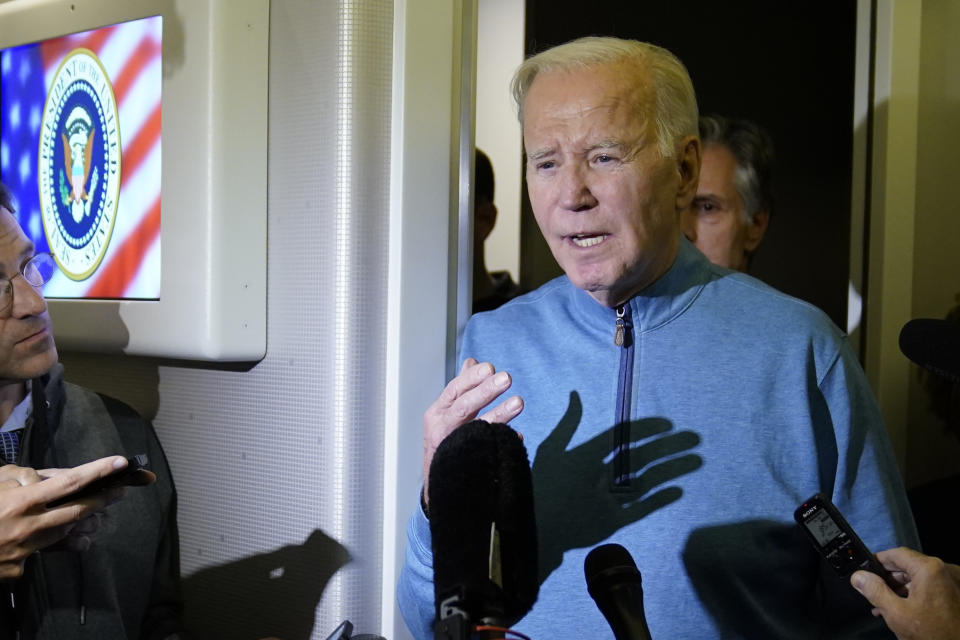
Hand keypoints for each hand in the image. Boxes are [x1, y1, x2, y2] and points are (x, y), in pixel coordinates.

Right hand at [0, 456, 128, 579]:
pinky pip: (41, 553)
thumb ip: (20, 477)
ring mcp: (24, 551)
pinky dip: (47, 543)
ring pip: (63, 534)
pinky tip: (48, 535)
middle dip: (102, 500)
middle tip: (118, 490)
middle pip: (78, 512)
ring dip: (79, 522)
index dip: (98, 471)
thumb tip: (44, 478)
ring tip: (91, 508)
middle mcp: (28, 527)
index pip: (70, 483)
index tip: (121, 462)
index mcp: (22, 502)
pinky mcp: (17, 570)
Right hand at [422, 358, 522, 503]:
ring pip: (476, 427)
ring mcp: (451, 447)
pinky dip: (501, 440)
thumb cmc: (444, 440)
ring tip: (519, 402)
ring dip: (499, 414)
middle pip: (463, 406)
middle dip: (485, 391)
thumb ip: (462, 388)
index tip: (491, 368)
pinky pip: (485, 450)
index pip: (454, 389)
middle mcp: (441, 428)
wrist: (438, 481)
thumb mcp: (447, 412)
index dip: (472, 378)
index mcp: (438, 412)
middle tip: (506, 378)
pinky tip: (516, 435)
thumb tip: (472, 362)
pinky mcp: (462, 463)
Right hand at [850, 547, 959, 639]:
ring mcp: (954, 583)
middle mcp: (945, 571)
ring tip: (888, 606)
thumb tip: (859, 577)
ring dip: (902, 589)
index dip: (878, 561)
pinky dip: (917, 594)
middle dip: (889, 579)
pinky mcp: (957, 594)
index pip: (896, 554)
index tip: (866, 569)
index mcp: (930, 569)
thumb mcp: (896, 613)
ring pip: (920, 578)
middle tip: (874, 592)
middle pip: (908, 566)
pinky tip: (907, 609)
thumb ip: (874, 591)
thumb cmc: (937, 636)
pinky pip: (932, 587)